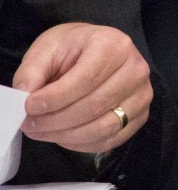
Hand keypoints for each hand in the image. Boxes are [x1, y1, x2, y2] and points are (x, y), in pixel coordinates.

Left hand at [13, 24, 151, 154]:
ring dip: (66, 135)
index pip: (87, 78)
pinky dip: (81, 144)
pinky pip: (111, 139)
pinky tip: (62, 136)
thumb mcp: (47, 49)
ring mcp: (142, 95)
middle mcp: (135, 69)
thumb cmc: (72, 49)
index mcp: (114, 45)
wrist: (95, 51)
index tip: (29, 106)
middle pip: (96, 105)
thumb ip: (32, 71)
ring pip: (104, 127)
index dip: (56, 98)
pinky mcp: (140, 116)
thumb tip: (24, 97)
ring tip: (41, 131)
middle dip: (56, 120)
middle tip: (29, 124)